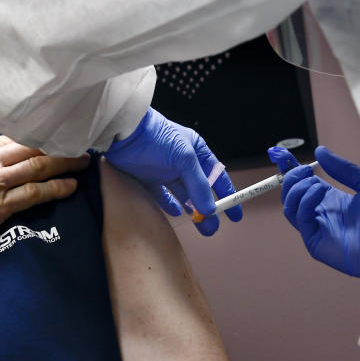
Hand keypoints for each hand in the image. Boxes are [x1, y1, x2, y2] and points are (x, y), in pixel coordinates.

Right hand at [0, 135, 90, 248]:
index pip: (8, 136)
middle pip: (29, 146)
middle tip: (77, 140)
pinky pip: (34, 194)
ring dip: (64, 163)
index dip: (32, 134)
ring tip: (82, 161)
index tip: (48, 132)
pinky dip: (55, 189)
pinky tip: (70, 186)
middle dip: (56, 143)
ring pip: (38, 167)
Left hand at [105, 107, 240, 235]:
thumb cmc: (158, 138)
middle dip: (208, 209)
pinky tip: (177, 213)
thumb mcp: (185, 159)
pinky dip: (170, 205)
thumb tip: (210, 210)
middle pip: (200, 189)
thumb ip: (198, 185)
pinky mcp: (148, 178)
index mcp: (196, 151)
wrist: (125, 133)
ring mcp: (165, 170)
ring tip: (200, 226)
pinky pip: (162, 196)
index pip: (217, 176)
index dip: (227, 194)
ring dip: (192, 210)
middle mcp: (182, 162)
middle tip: (212, 227)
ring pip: (183, 195)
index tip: (234, 214)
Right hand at [268, 145, 359, 290]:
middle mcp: (320, 214)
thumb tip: (320, 151)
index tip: (283, 155)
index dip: (291, 170)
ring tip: (312, 179)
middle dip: (292, 177)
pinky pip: (300, 218)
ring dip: (296, 188)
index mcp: (331, 200)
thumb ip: (343, 168)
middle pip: (291, 194)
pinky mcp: (315, 241)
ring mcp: (316, 228)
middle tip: (304, 168)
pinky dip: (304, 201)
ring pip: (290, 206)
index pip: (303, 184)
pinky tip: (319, 191)